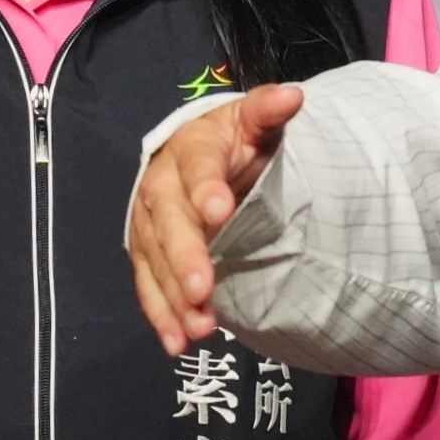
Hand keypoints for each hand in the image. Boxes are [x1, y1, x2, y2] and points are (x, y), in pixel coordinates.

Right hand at [130, 88, 307, 353]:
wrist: (197, 159)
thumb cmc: (233, 143)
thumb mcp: (252, 123)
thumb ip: (268, 113)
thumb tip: (292, 95)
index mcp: (189, 150)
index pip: (197, 167)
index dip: (206, 188)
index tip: (221, 211)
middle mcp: (160, 187)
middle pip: (168, 222)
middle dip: (184, 255)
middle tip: (202, 287)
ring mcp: (149, 225)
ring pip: (155, 261)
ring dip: (173, 297)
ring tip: (199, 327)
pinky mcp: (147, 255)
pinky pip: (149, 287)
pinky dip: (162, 316)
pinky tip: (177, 343)